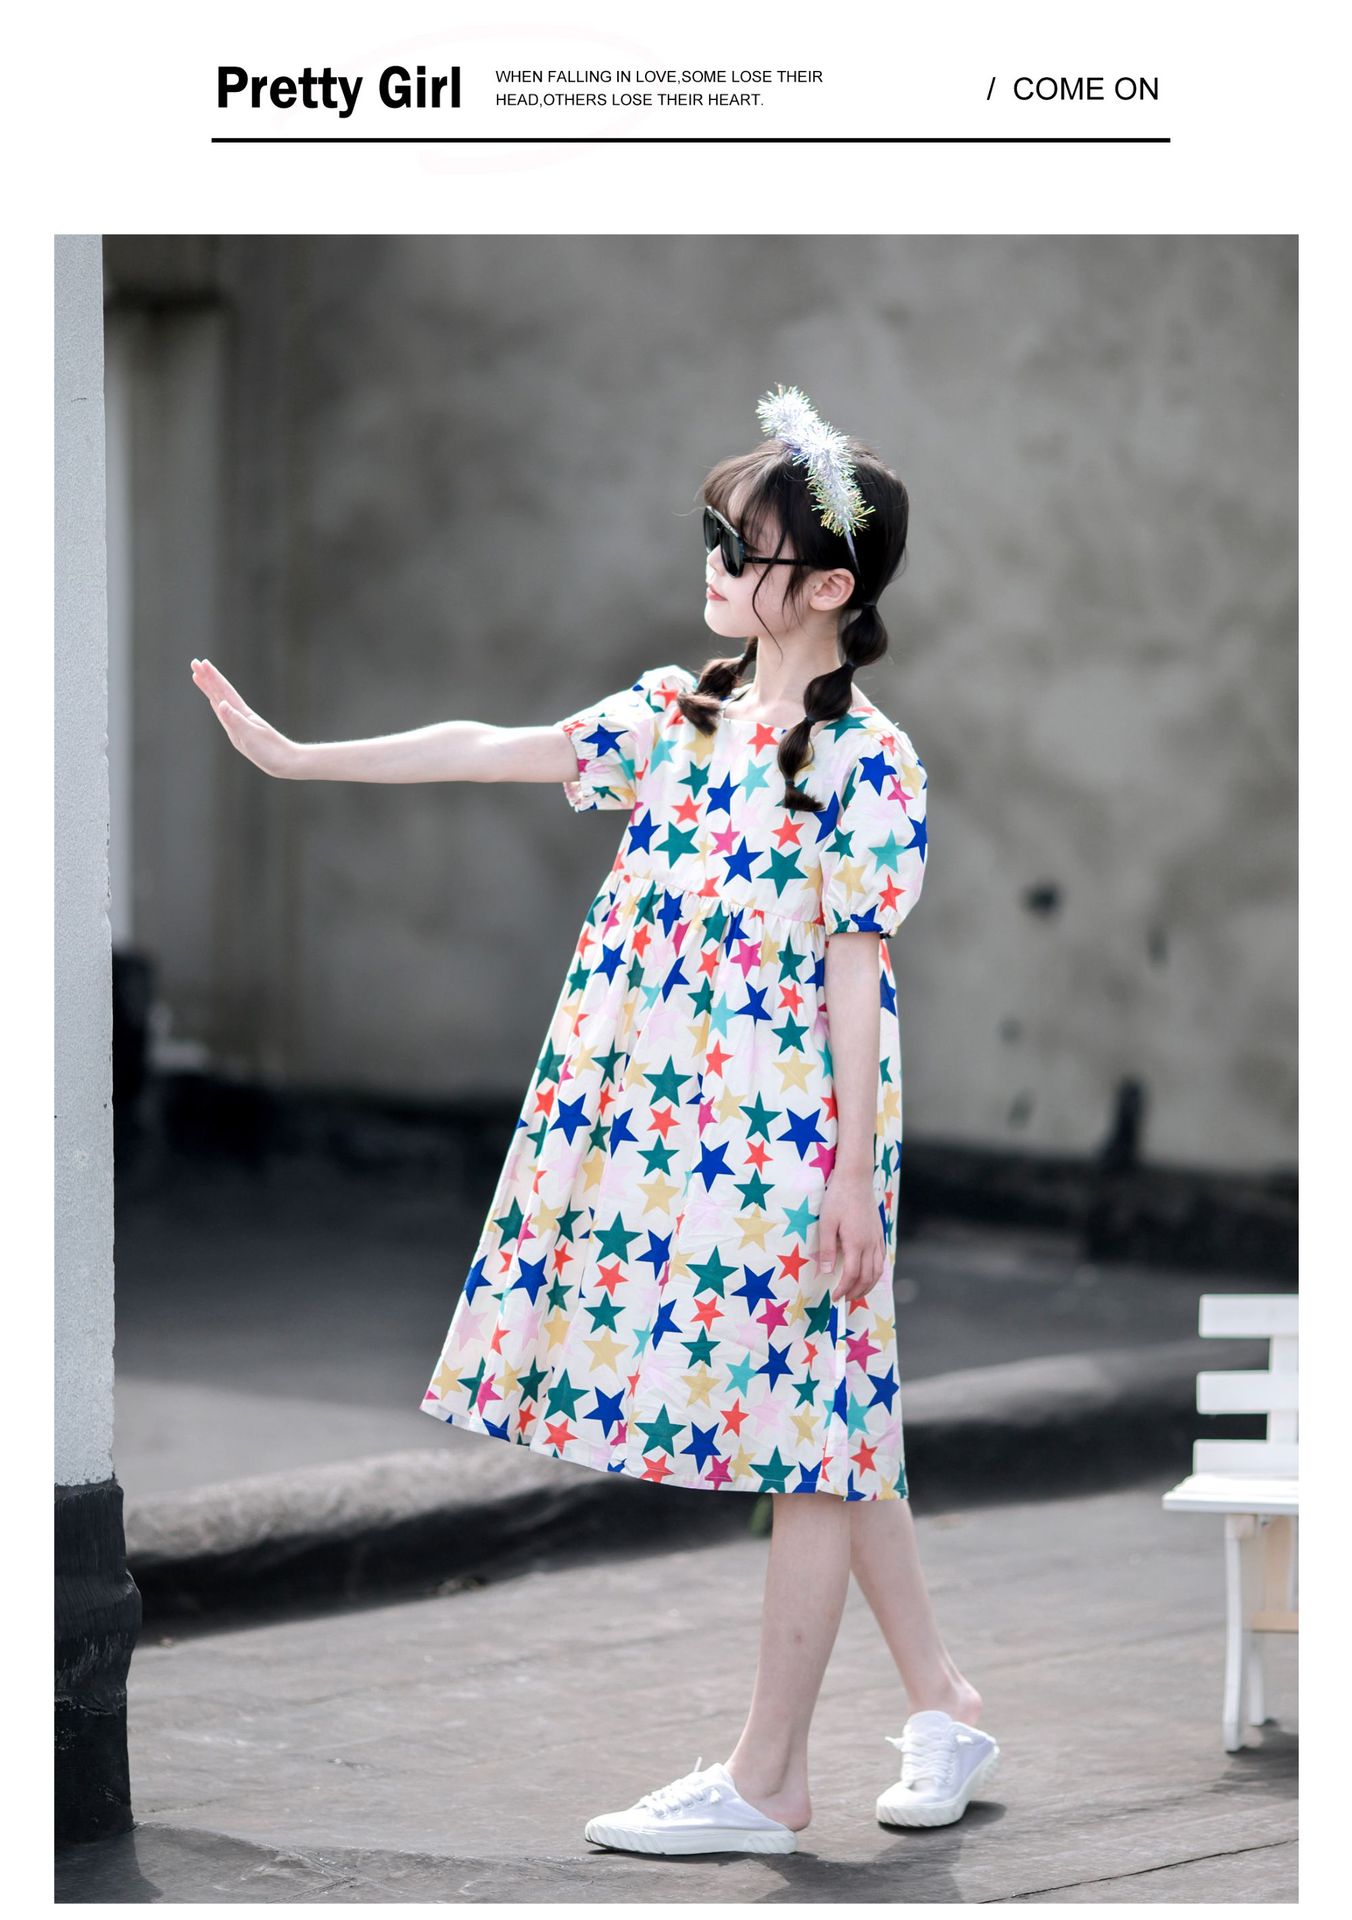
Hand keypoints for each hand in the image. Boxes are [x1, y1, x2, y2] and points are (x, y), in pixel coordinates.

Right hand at [190, 658, 297, 777]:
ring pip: (222, 701)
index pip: (224, 692)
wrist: (288, 763)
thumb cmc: (271, 752)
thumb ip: (235, 720)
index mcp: (242, 714)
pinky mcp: (243, 733)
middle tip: (194, 662)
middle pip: (221, 693)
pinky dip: (219, 706)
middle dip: (207, 678)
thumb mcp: (251, 737)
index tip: (201, 663)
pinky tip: (218, 703)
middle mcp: (241, 716)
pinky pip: (226, 716)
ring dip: (211, 689)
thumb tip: (221, 703)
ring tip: (199, 677)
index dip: (212, 677)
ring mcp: (241, 724)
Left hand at [818, 1167, 886, 1303]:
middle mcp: (870, 1244)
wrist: (856, 1179)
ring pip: (878, 1270)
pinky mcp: (879, 1233)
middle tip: (844, 1300)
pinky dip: (876, 1272)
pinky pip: (881, 1258)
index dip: (844, 1289)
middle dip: (856, 1292)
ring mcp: (876, 1239)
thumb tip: (824, 1272)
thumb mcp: (826, 1223)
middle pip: (867, 1277)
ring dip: (868, 1285)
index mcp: (856, 1243)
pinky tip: (868, 1275)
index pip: (852, 1275)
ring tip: (856, 1293)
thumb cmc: (837, 1199)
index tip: (835, 1297)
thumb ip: (826, 1249)